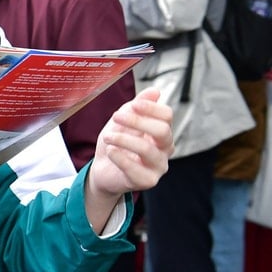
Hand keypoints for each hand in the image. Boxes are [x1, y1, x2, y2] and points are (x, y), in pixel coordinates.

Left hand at [85, 89, 172, 212]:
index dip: (150, 108)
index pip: (167, 116)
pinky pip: (135, 169)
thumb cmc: (117, 143)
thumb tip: (155, 91)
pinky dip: (120, 157)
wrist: (104, 169)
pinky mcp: (147, 181)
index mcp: (161, 131)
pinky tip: (110, 151)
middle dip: (136, 121)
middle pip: (162, 130)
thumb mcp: (123, 120)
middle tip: (116, 117)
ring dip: (123, 139)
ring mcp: (158, 166)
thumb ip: (138, 106)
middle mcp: (165, 148)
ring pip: (147, 149)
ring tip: (107, 137)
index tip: (133, 105)